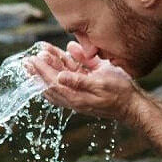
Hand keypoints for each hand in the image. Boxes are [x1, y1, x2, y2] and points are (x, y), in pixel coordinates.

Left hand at [24, 41, 139, 119]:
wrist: (134, 105)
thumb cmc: (120, 93)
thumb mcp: (101, 82)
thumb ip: (79, 80)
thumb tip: (59, 77)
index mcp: (76, 96)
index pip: (52, 83)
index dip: (41, 71)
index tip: (32, 59)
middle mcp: (74, 96)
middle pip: (51, 83)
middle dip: (39, 70)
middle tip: (27, 60)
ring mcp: (80, 93)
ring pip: (60, 80)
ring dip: (49, 67)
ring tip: (40, 55)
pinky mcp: (87, 89)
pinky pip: (71, 78)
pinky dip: (63, 68)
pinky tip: (62, 56)